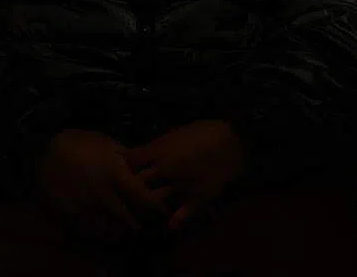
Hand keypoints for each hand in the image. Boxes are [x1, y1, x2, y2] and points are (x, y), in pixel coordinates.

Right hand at [34, 129, 171, 245]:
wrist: (46, 149)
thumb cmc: (83, 144)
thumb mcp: (110, 145)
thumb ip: (130, 161)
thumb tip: (149, 171)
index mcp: (116, 175)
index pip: (146, 202)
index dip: (158, 209)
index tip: (163, 211)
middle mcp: (103, 195)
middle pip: (130, 222)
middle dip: (140, 225)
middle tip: (144, 223)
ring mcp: (86, 208)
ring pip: (112, 231)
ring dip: (121, 231)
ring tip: (125, 226)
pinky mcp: (70, 217)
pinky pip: (91, 233)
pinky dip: (101, 233)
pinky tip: (104, 225)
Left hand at [123, 120, 246, 233]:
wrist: (234, 139)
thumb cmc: (204, 131)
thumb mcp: (175, 133)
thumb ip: (157, 146)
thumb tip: (139, 156)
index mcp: (160, 150)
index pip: (130, 161)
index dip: (123, 165)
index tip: (122, 168)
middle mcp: (166, 169)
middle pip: (137, 183)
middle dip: (129, 186)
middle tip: (127, 191)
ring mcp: (180, 185)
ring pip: (154, 200)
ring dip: (148, 204)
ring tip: (143, 208)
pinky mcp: (197, 197)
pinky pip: (182, 214)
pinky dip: (174, 222)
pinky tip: (168, 226)